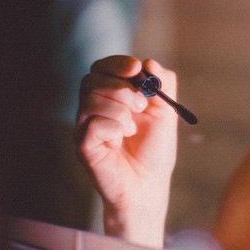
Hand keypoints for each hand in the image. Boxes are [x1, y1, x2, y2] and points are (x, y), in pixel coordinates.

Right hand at [76, 55, 178, 247]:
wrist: (149, 186)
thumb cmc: (154, 152)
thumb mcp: (167, 113)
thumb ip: (164, 85)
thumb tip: (149, 62)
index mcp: (111, 97)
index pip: (102, 68)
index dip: (117, 63)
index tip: (135, 69)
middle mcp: (94, 109)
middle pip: (91, 79)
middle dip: (120, 87)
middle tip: (141, 105)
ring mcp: (86, 127)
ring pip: (90, 99)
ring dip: (119, 109)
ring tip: (133, 128)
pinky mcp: (83, 146)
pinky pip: (91, 124)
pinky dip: (112, 127)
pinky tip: (121, 139)